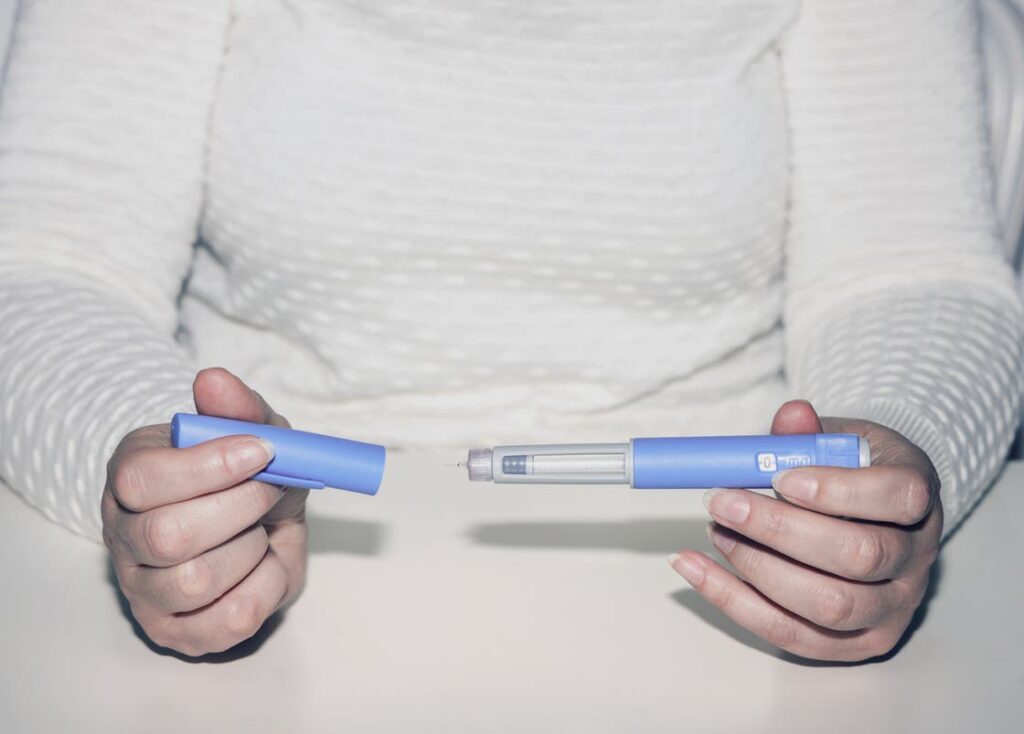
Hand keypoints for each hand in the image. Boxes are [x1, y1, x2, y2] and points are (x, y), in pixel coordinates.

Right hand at [102, 368, 308, 656]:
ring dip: (253, 549)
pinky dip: (267, 586)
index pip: (141, 478)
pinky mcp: (178, 632)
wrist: (265, 525)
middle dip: (241, 508)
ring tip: (260, 529)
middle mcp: (124, 536)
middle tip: (271, 490)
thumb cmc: (250, 474)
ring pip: (197, 582)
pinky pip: (230, 620)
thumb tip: (213, 381)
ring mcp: (146, 590)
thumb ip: (237, 407)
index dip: (209, 466)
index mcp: (130, 477)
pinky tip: (265, 563)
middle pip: (168, 536)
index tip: (261, 451)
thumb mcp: (253, 431)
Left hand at [669, 400, 941, 661]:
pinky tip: (694, 567)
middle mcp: (915, 559)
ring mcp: (892, 608)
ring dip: (758, 569)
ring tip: (716, 531)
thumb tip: (792, 416)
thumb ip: (810, 432)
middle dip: (780, 530)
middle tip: (722, 502)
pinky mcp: (856, 644)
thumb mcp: (834, 439)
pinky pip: (792, 635)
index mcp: (916, 497)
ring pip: (829, 606)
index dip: (838, 490)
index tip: (779, 476)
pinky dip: (734, 602)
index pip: (899, 498)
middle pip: (859, 556)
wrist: (864, 512)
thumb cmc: (846, 470)